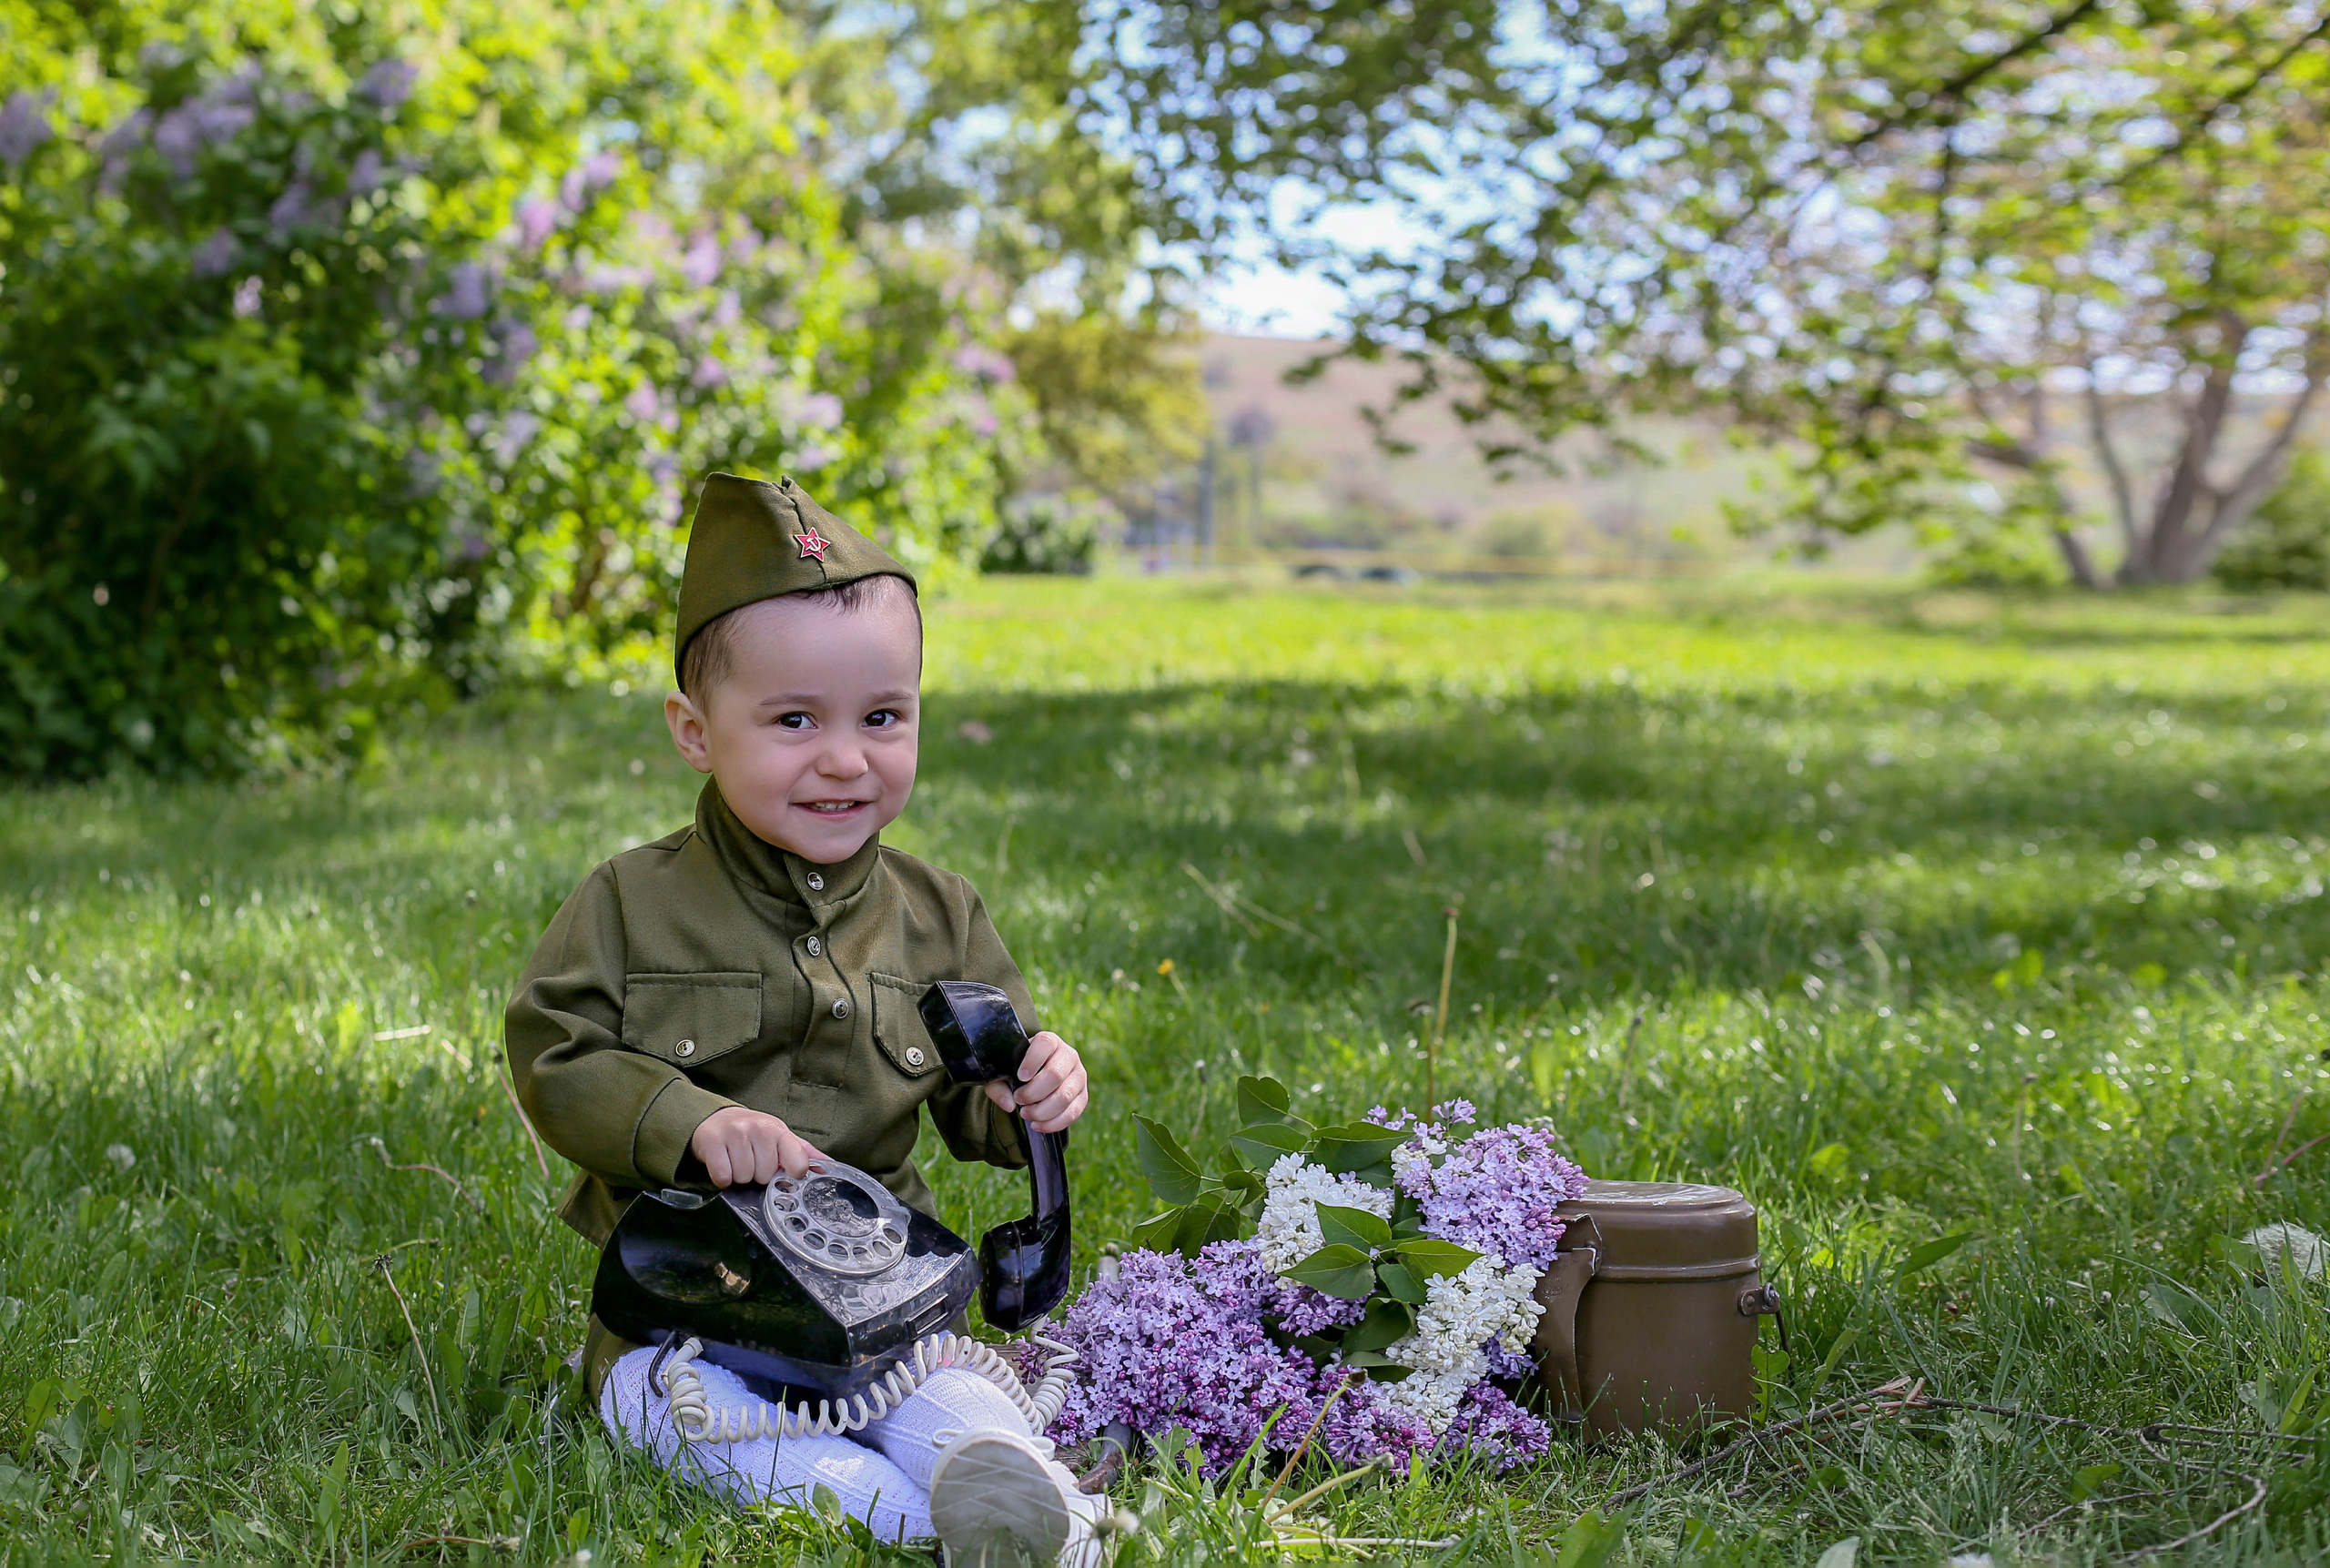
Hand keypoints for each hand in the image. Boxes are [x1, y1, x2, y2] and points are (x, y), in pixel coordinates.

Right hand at [689, 1107, 820, 1186]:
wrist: (717, 1120)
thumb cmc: (753, 1134)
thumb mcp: (780, 1138)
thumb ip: (803, 1152)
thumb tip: (828, 1166)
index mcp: (779, 1130)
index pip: (799, 1164)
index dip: (791, 1176)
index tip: (781, 1172)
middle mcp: (759, 1128)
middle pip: (766, 1176)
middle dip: (758, 1175)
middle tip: (751, 1161)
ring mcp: (735, 1133)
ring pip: (744, 1178)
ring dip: (739, 1176)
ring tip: (736, 1161)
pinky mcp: (712, 1141)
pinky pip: (722, 1176)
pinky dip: (722, 1178)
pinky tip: (723, 1164)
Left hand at [983, 1030, 1088, 1133]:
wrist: (1036, 1075)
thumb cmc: (1017, 1070)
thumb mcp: (1002, 1072)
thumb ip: (998, 1086)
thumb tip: (1009, 1105)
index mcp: (1049, 1042)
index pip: (1045, 1044)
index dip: (1032, 1061)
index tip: (1020, 1077)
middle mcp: (1069, 1055)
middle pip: (1055, 1075)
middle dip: (1033, 1092)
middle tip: (1018, 1099)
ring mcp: (1079, 1076)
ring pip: (1065, 1096)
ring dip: (1042, 1111)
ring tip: (1026, 1114)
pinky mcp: (1083, 1096)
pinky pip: (1072, 1113)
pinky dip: (1053, 1123)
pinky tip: (1037, 1125)